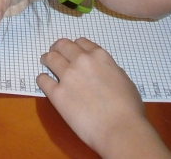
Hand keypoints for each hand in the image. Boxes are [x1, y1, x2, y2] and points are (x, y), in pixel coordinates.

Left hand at [39, 38, 162, 156]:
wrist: (119, 128)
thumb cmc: (128, 108)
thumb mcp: (124, 80)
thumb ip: (110, 71)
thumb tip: (103, 72)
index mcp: (99, 56)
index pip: (81, 42)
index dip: (76, 46)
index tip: (73, 52)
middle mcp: (81, 61)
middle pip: (62, 45)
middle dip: (57, 48)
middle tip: (55, 53)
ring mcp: (67, 76)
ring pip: (50, 58)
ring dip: (47, 58)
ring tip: (45, 62)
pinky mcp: (57, 94)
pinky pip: (43, 80)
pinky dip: (42, 79)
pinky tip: (43, 81)